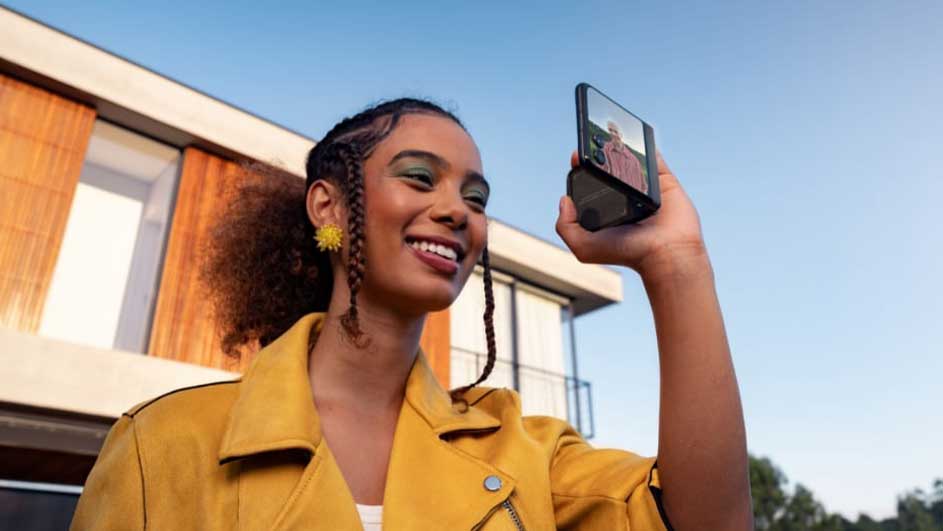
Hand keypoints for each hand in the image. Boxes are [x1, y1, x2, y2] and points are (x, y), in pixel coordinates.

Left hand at [555, 150, 707, 280]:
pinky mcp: (663, 181)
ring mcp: (645, 187)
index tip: (577, 155)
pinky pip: (654, 157)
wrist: (664, 253)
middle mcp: (624, 196)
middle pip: (610, 167)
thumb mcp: (584, 247)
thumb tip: (563, 199)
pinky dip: (647, 145)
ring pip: (632, 159)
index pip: (591, 182)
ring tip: (611, 133)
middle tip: (593, 139)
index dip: (583, 168)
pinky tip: (636, 135)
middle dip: (601, 152)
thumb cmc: (627, 253)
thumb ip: (565, 226)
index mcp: (606, 209)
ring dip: (622, 145)